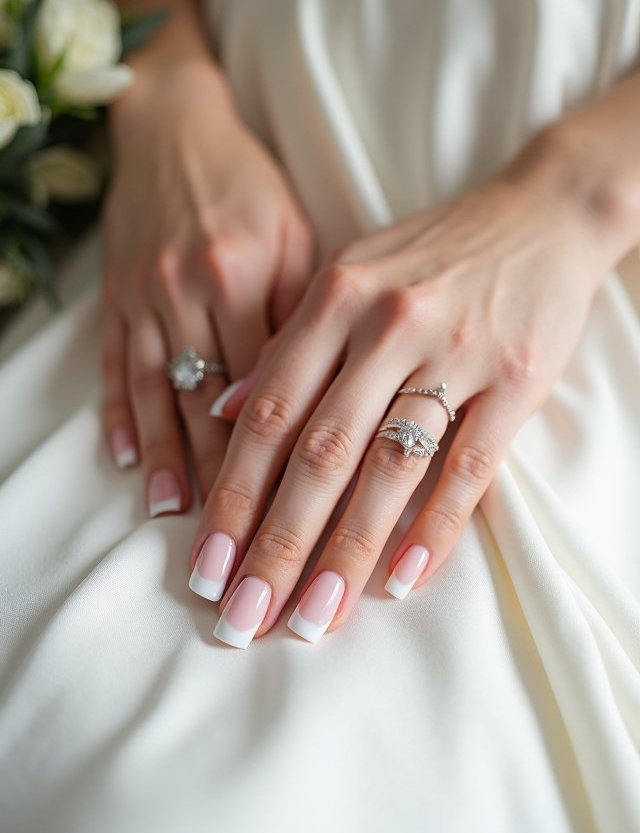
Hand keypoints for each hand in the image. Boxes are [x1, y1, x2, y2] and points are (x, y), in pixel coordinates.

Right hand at [100, 59, 313, 514]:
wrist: (175, 131)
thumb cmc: (252, 189)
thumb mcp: (295, 237)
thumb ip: (301, 315)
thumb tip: (315, 399)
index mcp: (241, 275)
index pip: (264, 384)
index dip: (279, 451)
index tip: (295, 505)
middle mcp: (186, 291)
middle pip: (206, 400)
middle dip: (223, 475)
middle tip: (237, 528)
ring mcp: (143, 297)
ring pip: (154, 393)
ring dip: (165, 458)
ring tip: (174, 515)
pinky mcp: (114, 298)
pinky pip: (113, 365)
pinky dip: (119, 416)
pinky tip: (125, 461)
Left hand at [188, 126, 607, 645]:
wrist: (543, 214)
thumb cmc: (435, 253)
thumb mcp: (349, 274)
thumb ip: (289, 343)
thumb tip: (225, 408)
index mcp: (336, 297)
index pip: (270, 412)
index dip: (233, 493)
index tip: (206, 565)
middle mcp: (387, 323)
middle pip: (319, 452)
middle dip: (274, 544)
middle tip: (243, 618)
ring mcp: (455, 350)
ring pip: (388, 467)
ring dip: (347, 552)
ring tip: (313, 618)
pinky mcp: (515, 379)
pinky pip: (469, 466)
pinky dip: (434, 527)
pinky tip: (403, 579)